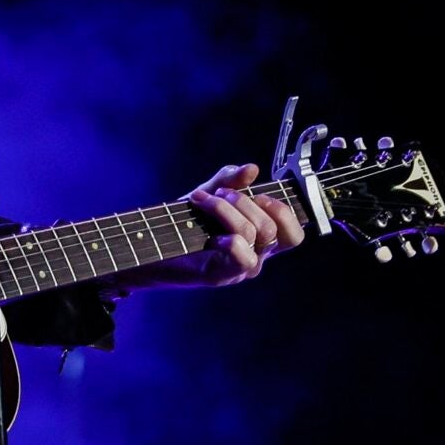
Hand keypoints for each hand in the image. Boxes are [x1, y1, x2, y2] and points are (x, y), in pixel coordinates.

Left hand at [108, 163, 303, 290]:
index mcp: (260, 238)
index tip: (260, 195)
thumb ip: (230, 180)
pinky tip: (210, 235)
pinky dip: (229, 240)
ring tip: (202, 201)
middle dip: (244, 202)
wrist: (151, 244)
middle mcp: (256, 255)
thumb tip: (252, 169)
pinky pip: (241, 257)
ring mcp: (240, 268)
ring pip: (253, 235)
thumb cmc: (184, 221)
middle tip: (218, 193)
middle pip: (270, 227)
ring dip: (226, 210)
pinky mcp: (222, 276)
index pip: (293, 233)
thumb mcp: (210, 193)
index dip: (284, 212)